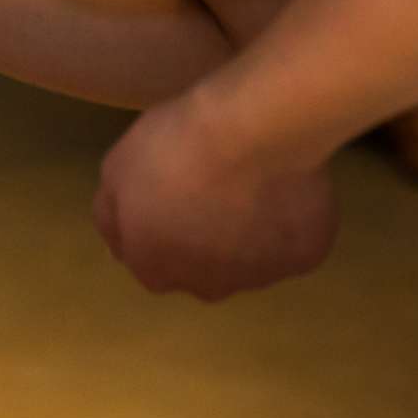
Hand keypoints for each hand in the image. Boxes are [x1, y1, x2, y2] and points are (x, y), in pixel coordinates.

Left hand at [92, 97, 337, 300]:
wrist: (251, 131)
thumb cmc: (174, 147)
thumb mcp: (116, 171)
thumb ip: (112, 216)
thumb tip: (121, 244)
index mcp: (154, 269)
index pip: (153, 261)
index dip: (163, 226)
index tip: (175, 193)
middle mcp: (206, 287)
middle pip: (203, 269)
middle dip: (206, 236)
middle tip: (216, 186)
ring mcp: (261, 277)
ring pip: (251, 258)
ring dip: (250, 230)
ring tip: (254, 178)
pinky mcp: (305, 258)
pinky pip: (295, 243)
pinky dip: (291, 221)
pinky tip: (287, 185)